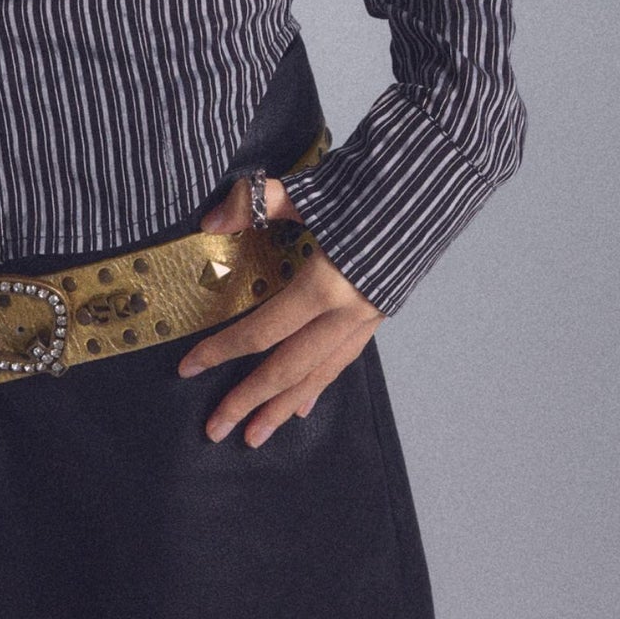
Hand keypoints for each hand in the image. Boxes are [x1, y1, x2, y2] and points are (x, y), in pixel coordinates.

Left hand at [175, 172, 382, 447]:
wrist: (431, 182)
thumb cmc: (367, 183)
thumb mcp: (306, 191)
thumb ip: (254, 203)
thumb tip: (207, 222)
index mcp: (325, 284)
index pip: (263, 331)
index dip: (222, 350)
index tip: (188, 368)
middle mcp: (347, 313)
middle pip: (289, 368)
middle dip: (250, 401)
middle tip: (215, 430)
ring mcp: (367, 318)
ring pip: (319, 374)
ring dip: (283, 407)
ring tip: (255, 436)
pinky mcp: (378, 314)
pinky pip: (343, 361)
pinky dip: (319, 385)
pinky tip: (301, 406)